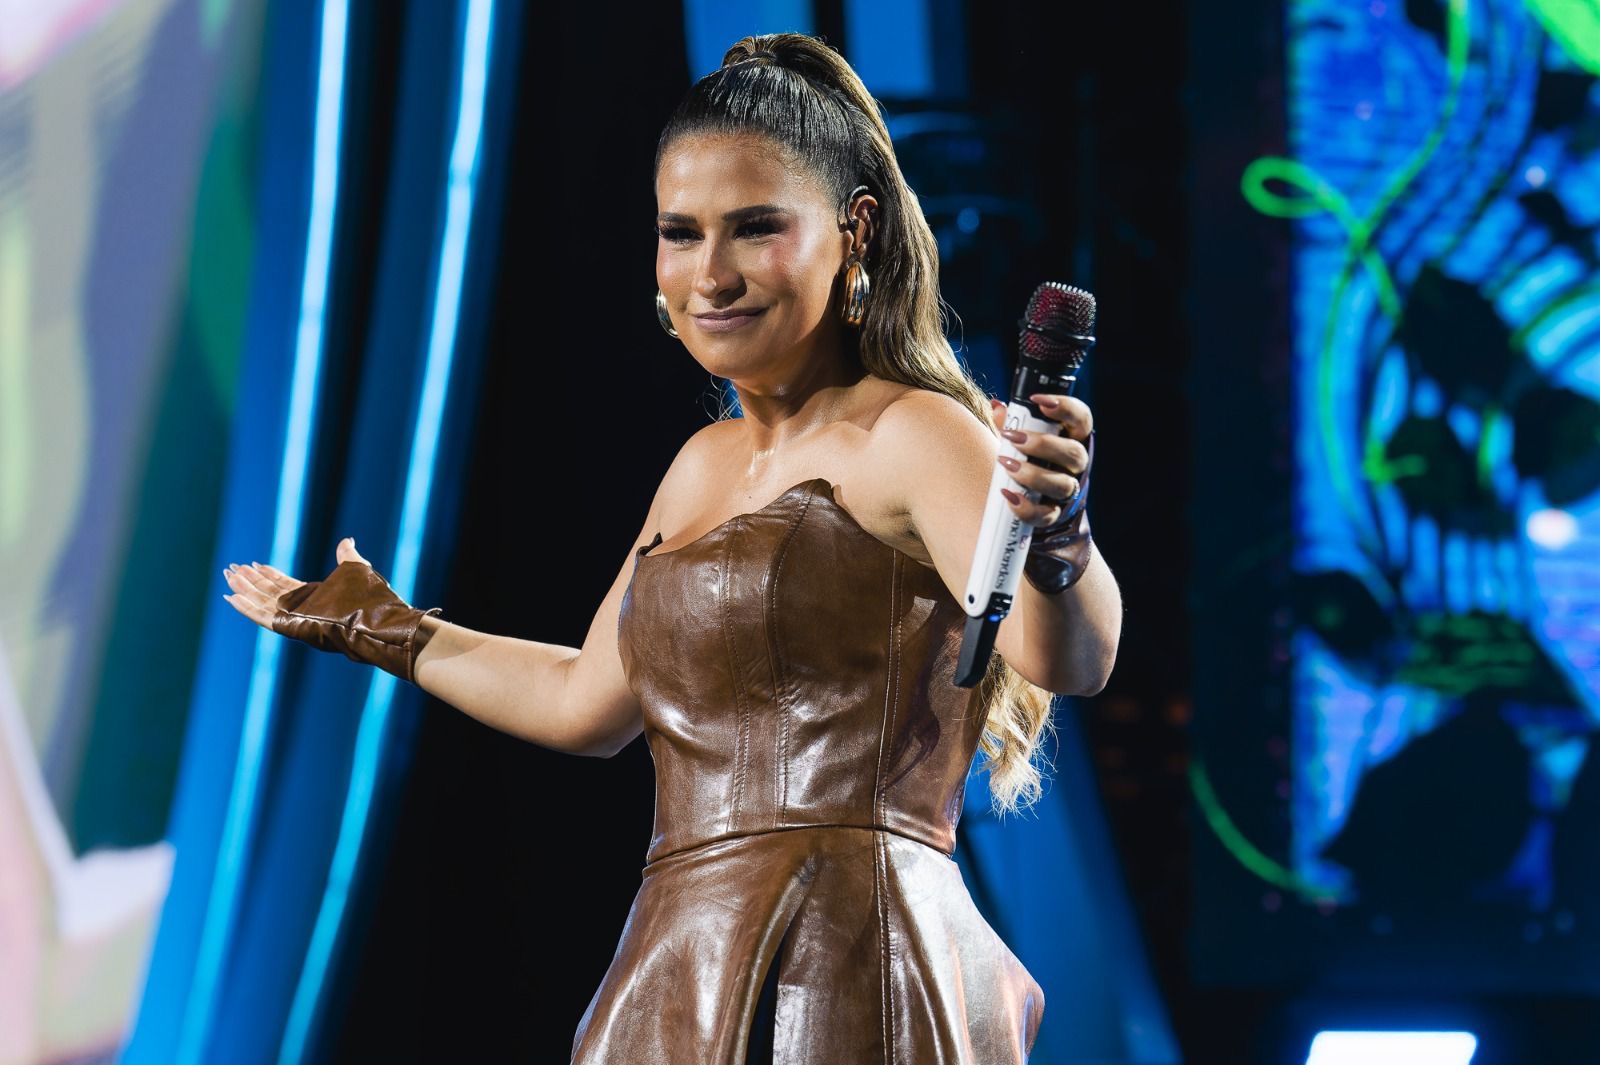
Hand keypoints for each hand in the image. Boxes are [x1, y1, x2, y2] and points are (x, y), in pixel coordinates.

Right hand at [221, 536, 370, 629]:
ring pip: (261, 601)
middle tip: (230, 568)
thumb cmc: (370, 598)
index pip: (283, 584)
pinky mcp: (290, 626)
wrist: (376, 620)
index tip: (252, 564)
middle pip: (268, 591)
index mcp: (314, 596)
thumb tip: (347, 540)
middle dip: (249, 580)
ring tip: (228, 577)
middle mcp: (301, 607)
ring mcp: (294, 617)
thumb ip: (346, 555)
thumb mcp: (356, 569)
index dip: (267, 574)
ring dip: (244, 589)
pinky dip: (246, 607)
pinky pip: (262, 616)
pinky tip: (231, 597)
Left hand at [988, 393, 1094, 526]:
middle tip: (1012, 437)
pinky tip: (1008, 495)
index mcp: (1072, 438)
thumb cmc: (1026, 458)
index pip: (1082, 418)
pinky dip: (1026, 508)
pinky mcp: (1055, 514)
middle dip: (1043, 444)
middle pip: (1074, 453)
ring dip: (1033, 475)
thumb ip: (1011, 423)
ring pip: (1063, 485)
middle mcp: (1076, 464)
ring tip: (1005, 464)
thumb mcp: (1020, 439)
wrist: (1029, 499)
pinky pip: (1046, 514)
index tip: (1038, 400)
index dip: (1066, 407)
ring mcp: (1068, 490)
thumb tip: (998, 407)